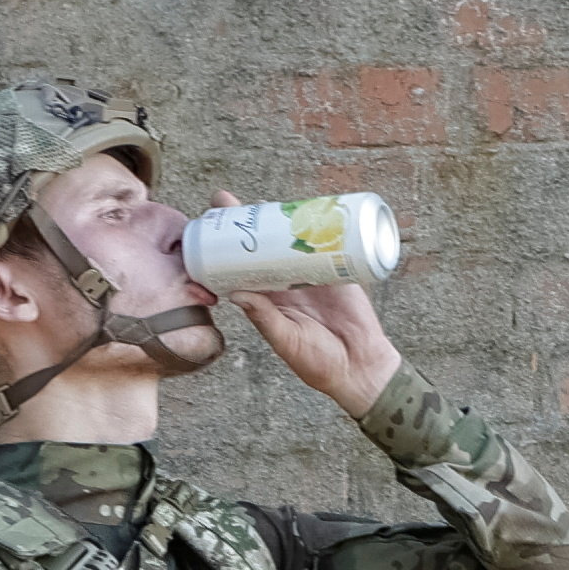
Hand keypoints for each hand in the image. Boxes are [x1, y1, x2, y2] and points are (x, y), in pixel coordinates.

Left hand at [206, 197, 403, 414]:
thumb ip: (264, 318)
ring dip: (279, 218)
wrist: (360, 368)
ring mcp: (311, 273)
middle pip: (262, 244)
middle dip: (245, 221)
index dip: (223, 244)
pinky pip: (327, 243)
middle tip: (228, 201)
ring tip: (264, 201)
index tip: (208, 228)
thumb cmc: (318, 363)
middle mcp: (285, 281)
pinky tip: (307, 210)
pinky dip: (318, 227)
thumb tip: (235, 293)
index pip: (238, 264)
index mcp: (267, 298)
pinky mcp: (338, 270)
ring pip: (291, 239)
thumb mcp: (286, 340)